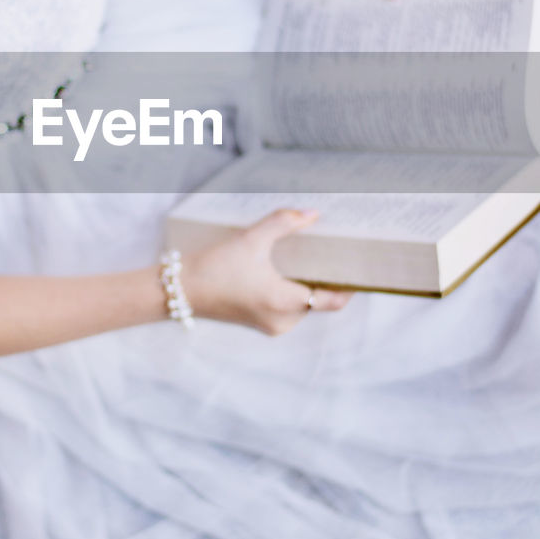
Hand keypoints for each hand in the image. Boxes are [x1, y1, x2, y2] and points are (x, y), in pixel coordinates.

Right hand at [180, 209, 353, 335]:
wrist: (180, 291)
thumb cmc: (214, 267)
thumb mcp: (251, 239)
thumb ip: (284, 222)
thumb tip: (313, 214)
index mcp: (286, 302)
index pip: (333, 300)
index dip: (350, 285)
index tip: (360, 266)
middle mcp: (283, 320)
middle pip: (319, 299)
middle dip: (325, 278)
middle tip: (333, 252)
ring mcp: (271, 325)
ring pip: (303, 304)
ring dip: (306, 284)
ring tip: (307, 257)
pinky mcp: (260, 322)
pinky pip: (287, 307)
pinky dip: (291, 291)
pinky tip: (284, 270)